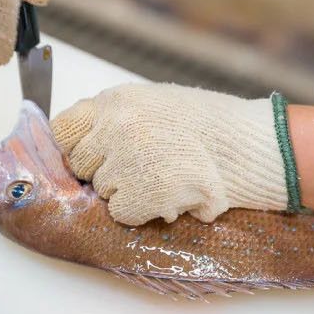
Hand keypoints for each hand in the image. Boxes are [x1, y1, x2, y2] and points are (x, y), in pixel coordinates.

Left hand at [49, 83, 294, 224]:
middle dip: (103, 170)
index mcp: (115, 101)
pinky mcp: (143, 193)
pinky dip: (140, 211)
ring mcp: (128, 160)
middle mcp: (115, 127)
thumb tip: (84, 141)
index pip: (63, 129)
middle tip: (138, 168)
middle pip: (79, 164)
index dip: (75, 146)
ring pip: (102, 189)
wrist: (251, 146)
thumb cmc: (207, 125)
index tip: (88, 154)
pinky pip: (120, 212)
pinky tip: (166, 196)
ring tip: (162, 177)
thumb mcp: (153, 103)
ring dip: (126, 191)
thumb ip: (115, 118)